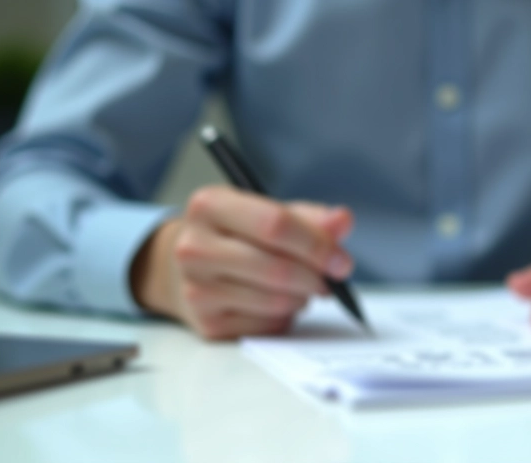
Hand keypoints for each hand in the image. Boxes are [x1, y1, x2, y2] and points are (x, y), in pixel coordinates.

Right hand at [131, 186, 353, 339]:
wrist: (188, 268)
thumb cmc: (238, 235)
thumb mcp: (269, 213)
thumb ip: (310, 218)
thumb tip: (342, 220)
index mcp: (210, 205)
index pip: (275, 225)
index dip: (316, 245)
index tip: (341, 260)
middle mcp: (194, 246)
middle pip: (277, 268)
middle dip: (315, 277)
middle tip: (332, 280)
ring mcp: (196, 287)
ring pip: (274, 301)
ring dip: (301, 297)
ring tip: (301, 287)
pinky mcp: (206, 323)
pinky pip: (266, 325)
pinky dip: (284, 316)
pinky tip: (277, 302)